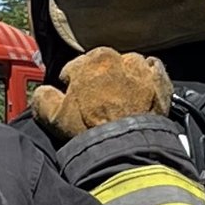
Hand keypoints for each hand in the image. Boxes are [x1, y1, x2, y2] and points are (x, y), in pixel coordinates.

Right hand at [29, 47, 173, 144]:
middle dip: (99, 81)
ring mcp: (143, 69)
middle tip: (98, 104)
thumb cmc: (91, 129)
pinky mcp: (161, 83)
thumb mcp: (53, 116)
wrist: (126, 146)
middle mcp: (119, 58)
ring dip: (124, 79)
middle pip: (105, 66)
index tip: (76, 100)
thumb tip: (43, 92)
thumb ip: (43, 97)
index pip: (76, 68)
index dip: (73, 86)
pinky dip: (148, 79)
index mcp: (92, 59)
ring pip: (130, 67)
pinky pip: (154, 72)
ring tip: (120, 102)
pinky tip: (142, 94)